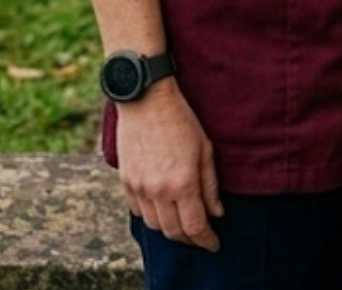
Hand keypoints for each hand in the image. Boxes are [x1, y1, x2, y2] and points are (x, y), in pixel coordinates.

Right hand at [116, 82, 223, 250]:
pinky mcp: (125, 180)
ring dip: (170, 229)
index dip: (206, 240)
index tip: (214, 244)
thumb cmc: (181, 118)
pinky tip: (161, 210)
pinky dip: (151, 216)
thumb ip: (210, 185)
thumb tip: (216, 213)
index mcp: (182, 183)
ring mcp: (139, 187)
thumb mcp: (205, 148)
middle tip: (201, 238)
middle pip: (174, 232)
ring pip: (154, 225)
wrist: (146, 97)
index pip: (195, 227)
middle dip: (190, 239)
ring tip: (182, 224)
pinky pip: (137, 211)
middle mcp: (158, 190)